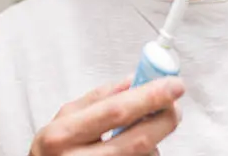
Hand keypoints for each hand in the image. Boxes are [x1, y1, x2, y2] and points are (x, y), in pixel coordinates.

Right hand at [29, 76, 184, 155]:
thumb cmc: (52, 151)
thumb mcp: (65, 118)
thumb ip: (99, 97)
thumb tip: (134, 79)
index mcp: (64, 135)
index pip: (116, 112)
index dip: (150, 97)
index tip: (173, 85)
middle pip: (138, 139)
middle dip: (164, 118)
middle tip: (175, 104)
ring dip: (154, 139)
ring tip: (143, 129)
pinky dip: (147, 152)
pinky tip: (136, 147)